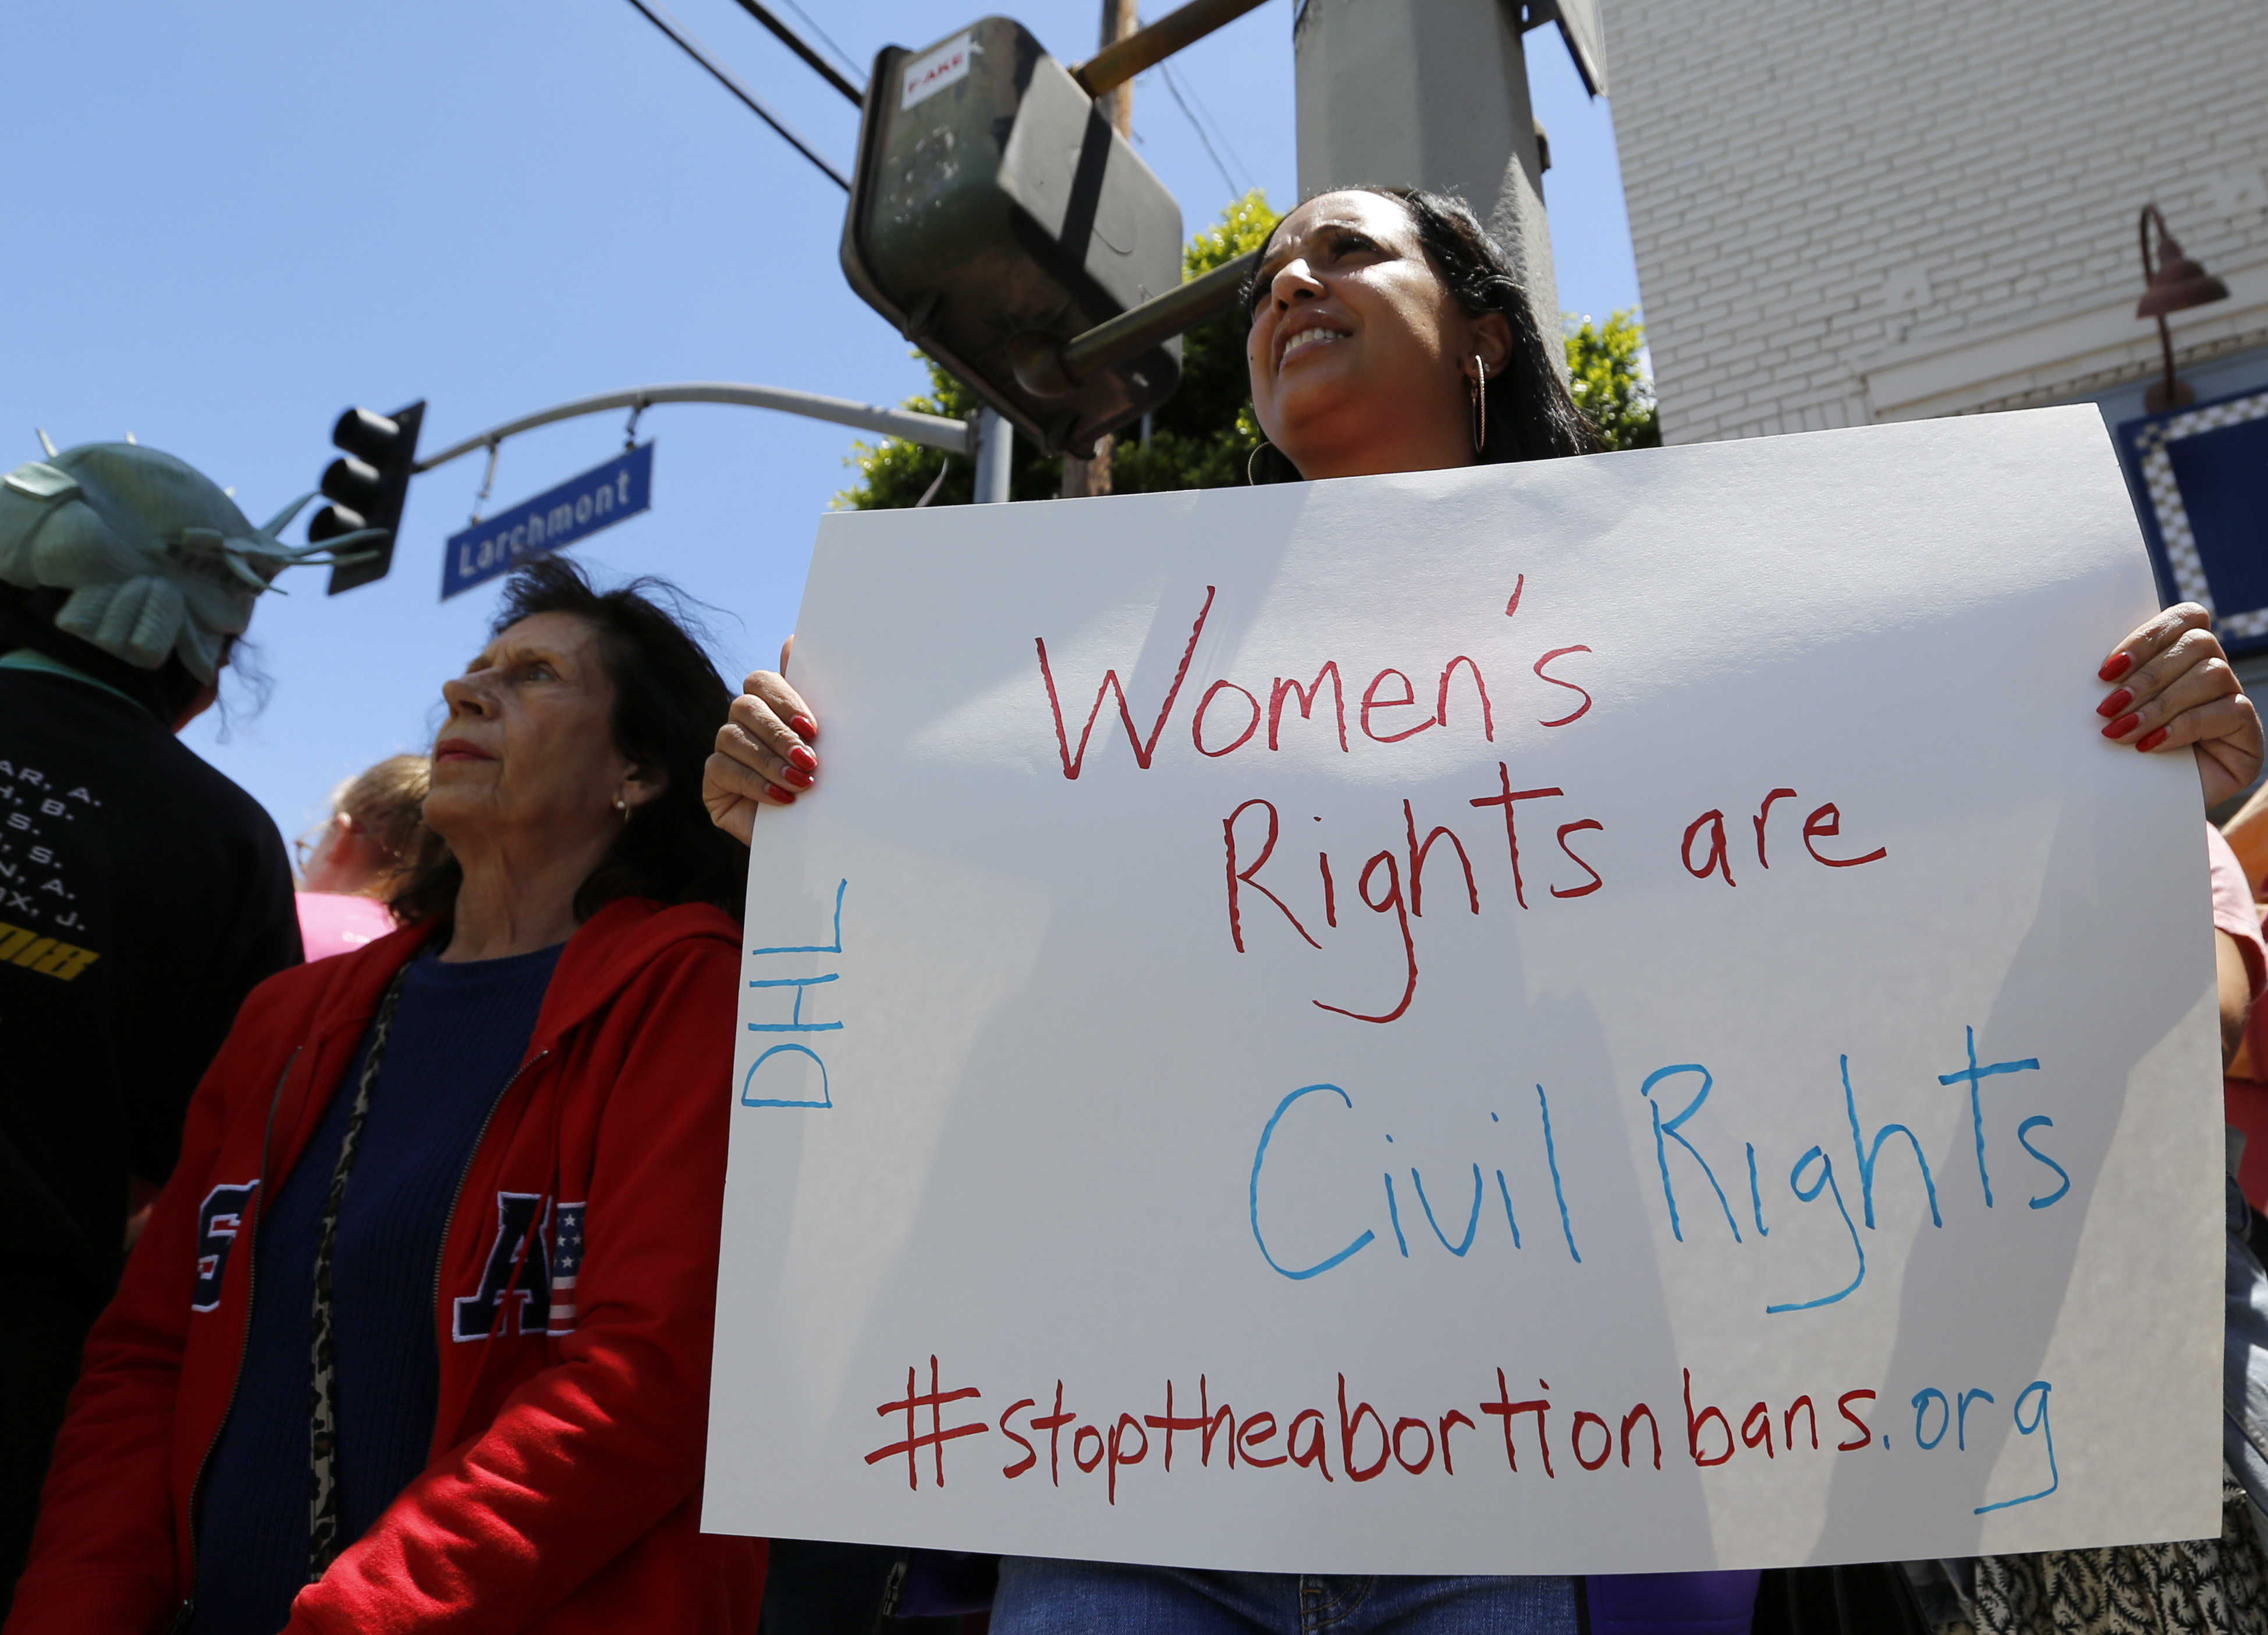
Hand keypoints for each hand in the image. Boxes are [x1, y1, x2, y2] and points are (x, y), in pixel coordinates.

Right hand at [704, 636, 818, 845]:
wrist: (823, 840)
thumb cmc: (833, 787)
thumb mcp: (834, 743)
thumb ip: (821, 696)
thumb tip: (793, 640)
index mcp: (774, 706)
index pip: (763, 681)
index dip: (785, 698)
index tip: (814, 728)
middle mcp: (746, 724)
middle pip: (746, 704)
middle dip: (779, 733)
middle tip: (810, 758)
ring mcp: (726, 751)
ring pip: (732, 736)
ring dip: (770, 760)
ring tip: (801, 782)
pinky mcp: (714, 783)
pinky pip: (722, 768)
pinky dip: (755, 782)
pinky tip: (782, 798)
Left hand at [2096, 604, 2261, 808]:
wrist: (2137, 806)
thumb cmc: (2117, 753)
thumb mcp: (2113, 710)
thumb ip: (2116, 680)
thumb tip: (2099, 664)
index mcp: (2183, 653)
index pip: (2186, 617)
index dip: (2148, 636)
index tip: (2106, 670)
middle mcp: (2214, 670)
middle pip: (2198, 643)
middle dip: (2148, 676)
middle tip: (2108, 708)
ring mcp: (2235, 699)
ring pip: (2212, 674)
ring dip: (2161, 703)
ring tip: (2123, 731)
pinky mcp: (2247, 731)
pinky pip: (2226, 711)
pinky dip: (2183, 726)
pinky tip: (2151, 744)